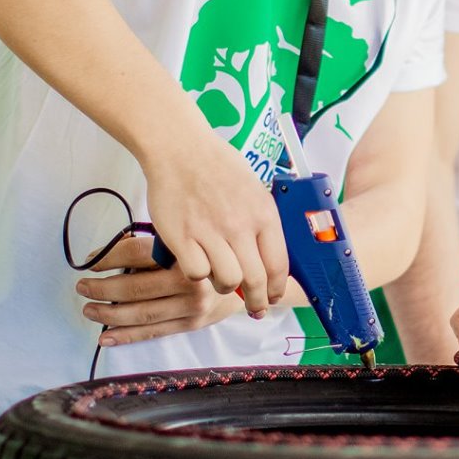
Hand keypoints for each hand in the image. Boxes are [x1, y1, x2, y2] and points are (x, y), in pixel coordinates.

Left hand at [76, 233, 251, 345]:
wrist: (251, 276)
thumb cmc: (213, 252)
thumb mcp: (187, 237)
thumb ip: (152, 243)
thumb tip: (105, 254)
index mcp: (186, 252)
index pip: (136, 254)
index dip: (107, 257)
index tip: (89, 262)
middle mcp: (191, 282)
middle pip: (134, 287)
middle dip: (101, 288)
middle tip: (82, 287)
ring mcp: (192, 307)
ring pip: (141, 313)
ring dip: (109, 314)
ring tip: (89, 309)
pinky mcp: (192, 324)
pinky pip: (153, 332)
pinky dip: (127, 336)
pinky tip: (106, 337)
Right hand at [140, 130, 287, 312]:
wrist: (180, 148)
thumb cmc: (217, 166)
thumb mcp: (254, 189)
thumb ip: (262, 221)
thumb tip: (271, 256)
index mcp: (263, 213)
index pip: (279, 265)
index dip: (276, 288)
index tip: (272, 297)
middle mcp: (240, 225)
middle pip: (255, 280)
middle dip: (256, 302)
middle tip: (254, 309)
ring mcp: (210, 232)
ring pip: (227, 281)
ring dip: (225, 286)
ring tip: (220, 278)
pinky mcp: (182, 237)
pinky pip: (196, 273)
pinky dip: (197, 273)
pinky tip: (196, 261)